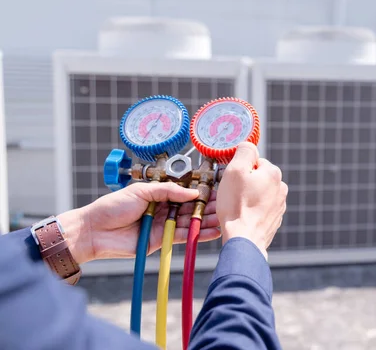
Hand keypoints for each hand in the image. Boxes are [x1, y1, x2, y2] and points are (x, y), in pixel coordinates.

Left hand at [57, 182, 221, 263]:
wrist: (94, 232)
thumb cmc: (111, 207)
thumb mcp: (140, 191)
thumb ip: (167, 191)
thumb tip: (192, 193)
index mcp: (159, 194)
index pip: (185, 191)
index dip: (200, 191)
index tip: (216, 189)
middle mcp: (165, 208)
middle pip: (192, 207)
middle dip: (209, 206)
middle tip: (226, 205)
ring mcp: (165, 225)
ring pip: (191, 222)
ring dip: (208, 221)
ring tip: (224, 218)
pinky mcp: (163, 240)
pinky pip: (184, 237)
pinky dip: (199, 234)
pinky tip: (213, 232)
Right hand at [217, 142, 287, 259]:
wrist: (244, 240)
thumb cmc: (237, 206)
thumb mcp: (235, 170)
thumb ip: (243, 152)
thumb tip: (247, 145)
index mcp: (273, 173)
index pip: (253, 161)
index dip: (238, 169)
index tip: (230, 180)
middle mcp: (281, 188)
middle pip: (256, 177)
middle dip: (243, 183)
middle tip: (231, 194)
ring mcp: (279, 205)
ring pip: (258, 193)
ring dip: (247, 196)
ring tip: (236, 207)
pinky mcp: (274, 219)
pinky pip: (259, 208)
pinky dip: (251, 210)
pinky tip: (242, 216)